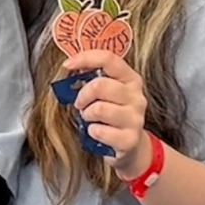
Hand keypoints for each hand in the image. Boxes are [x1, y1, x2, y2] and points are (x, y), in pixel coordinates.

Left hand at [66, 50, 150, 176]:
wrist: (130, 146)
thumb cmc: (113, 114)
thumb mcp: (108, 92)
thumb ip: (94, 77)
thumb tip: (71, 66)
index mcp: (131, 79)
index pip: (109, 59)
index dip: (85, 58)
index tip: (67, 65)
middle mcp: (137, 97)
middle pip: (100, 85)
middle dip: (82, 95)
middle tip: (80, 104)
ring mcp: (135, 118)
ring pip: (98, 109)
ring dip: (86, 115)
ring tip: (90, 118)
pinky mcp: (130, 139)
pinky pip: (99, 131)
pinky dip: (92, 131)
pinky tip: (97, 132)